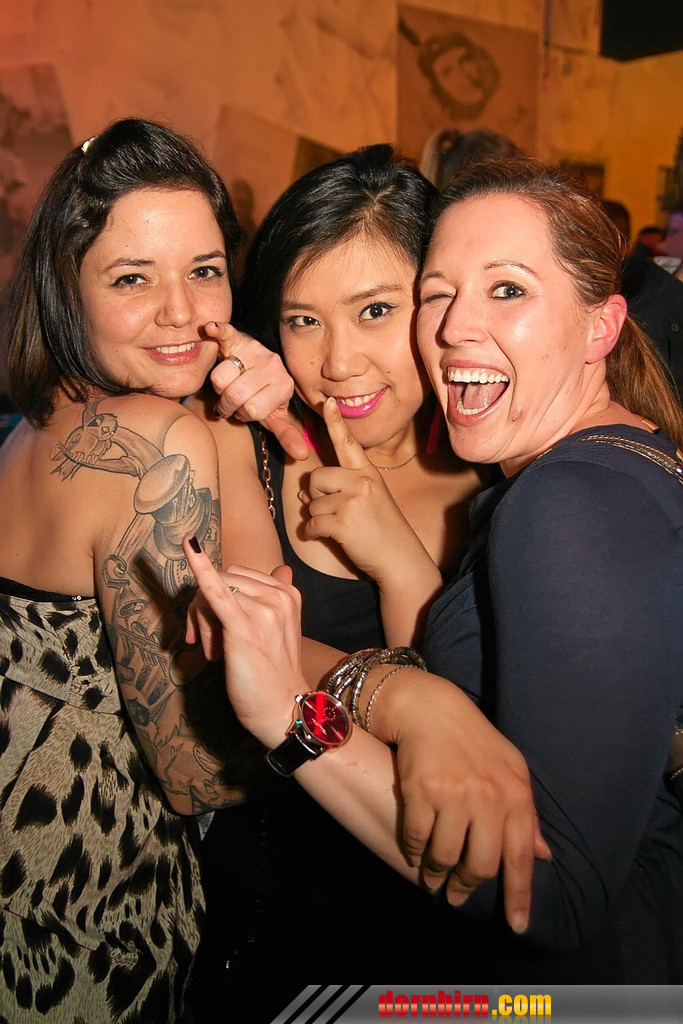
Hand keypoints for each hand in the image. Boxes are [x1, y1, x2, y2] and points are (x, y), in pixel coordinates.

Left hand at [183, 537, 304, 744]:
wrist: (284, 709)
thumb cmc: (276, 673)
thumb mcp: (280, 629)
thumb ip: (277, 596)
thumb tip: (283, 568)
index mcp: (287, 593)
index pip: (238, 575)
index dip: (218, 596)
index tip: (213, 626)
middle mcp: (279, 596)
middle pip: (224, 579)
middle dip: (204, 606)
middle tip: (205, 641)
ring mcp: (264, 610)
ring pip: (213, 591)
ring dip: (201, 620)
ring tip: (212, 651)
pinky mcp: (244, 627)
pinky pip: (217, 590)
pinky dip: (201, 568)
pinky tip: (189, 546)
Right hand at [207, 322, 308, 459]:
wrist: (259, 366)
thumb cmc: (264, 394)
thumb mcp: (275, 415)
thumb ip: (286, 434)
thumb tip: (302, 456)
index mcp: (284, 386)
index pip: (252, 409)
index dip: (243, 413)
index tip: (246, 409)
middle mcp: (273, 365)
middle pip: (235, 394)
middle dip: (228, 402)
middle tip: (233, 399)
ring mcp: (256, 350)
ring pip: (222, 376)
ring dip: (219, 384)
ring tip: (228, 383)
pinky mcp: (240, 338)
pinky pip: (228, 333)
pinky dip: (218, 331)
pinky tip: (212, 329)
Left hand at [303, 398, 434, 584]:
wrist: (400, 559)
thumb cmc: (383, 530)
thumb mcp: (370, 500)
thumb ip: (341, 490)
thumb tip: (305, 491)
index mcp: (368, 474)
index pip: (348, 444)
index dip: (336, 423)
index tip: (328, 402)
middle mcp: (361, 482)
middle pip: (316, 476)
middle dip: (315, 495)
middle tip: (331, 509)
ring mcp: (353, 502)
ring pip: (312, 503)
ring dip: (317, 518)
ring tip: (338, 526)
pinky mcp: (344, 523)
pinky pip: (312, 523)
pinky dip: (313, 533)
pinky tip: (327, 537)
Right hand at [368, 669, 550, 933]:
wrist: (430, 709)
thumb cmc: (474, 741)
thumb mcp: (512, 771)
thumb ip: (527, 815)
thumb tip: (545, 855)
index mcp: (516, 795)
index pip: (521, 857)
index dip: (519, 896)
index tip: (516, 925)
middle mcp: (488, 798)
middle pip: (482, 865)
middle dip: (468, 887)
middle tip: (458, 895)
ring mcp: (454, 795)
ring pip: (447, 857)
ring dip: (437, 874)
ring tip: (433, 878)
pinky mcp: (421, 791)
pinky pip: (417, 839)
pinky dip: (414, 853)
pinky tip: (415, 854)